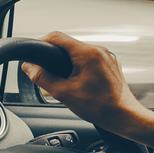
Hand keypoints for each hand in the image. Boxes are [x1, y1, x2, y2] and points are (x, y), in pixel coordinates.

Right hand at [20, 32, 153, 146]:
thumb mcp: (64, 93)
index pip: (57, 37)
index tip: (34, 53)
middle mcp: (99, 51)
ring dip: (68, 62)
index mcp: (87, 53)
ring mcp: (107, 57)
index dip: (41, 42)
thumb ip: (43, 78)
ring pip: (80, 52)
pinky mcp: (111, 64)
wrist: (124, 116)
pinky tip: (80, 83)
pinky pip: (91, 59)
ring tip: (64, 80)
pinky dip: (81, 67)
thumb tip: (29, 68)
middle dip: (55, 56)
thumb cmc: (99, 106)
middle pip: (69, 44)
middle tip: (47, 71)